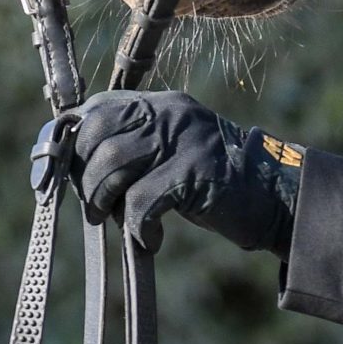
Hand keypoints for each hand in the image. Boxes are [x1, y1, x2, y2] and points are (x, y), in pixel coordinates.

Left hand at [69, 90, 301, 255]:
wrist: (271, 195)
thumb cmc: (211, 181)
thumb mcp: (170, 152)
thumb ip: (133, 148)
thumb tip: (77, 168)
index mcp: (160, 105)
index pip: (99, 108)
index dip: (76, 142)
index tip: (71, 174)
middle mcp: (169, 113)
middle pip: (98, 134)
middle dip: (86, 177)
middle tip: (97, 207)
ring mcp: (183, 140)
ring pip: (113, 165)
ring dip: (106, 202)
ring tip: (119, 221)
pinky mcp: (194, 172)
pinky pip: (142, 200)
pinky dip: (138, 227)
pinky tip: (151, 239)